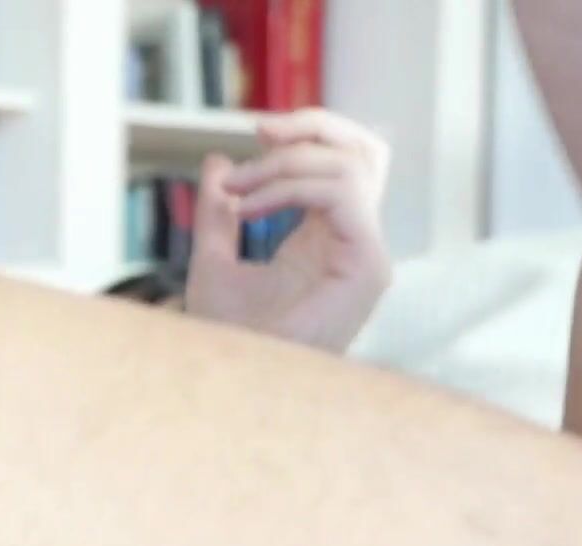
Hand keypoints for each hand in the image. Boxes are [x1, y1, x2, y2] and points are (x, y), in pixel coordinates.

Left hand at [185, 109, 393, 352]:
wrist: (232, 381)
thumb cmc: (225, 337)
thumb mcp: (212, 259)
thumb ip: (219, 212)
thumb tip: (219, 161)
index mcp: (326, 238)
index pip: (343, 162)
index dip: (306, 134)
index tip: (253, 130)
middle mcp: (353, 241)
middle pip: (364, 152)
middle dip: (311, 128)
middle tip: (258, 129)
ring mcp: (366, 253)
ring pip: (351, 167)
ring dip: (285, 164)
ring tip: (236, 190)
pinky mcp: (368, 265)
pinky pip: (343, 195)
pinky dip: (291, 187)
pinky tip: (248, 209)